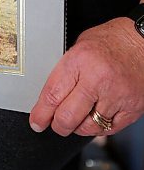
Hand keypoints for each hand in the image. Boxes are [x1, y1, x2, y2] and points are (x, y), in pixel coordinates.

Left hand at [29, 17, 143, 136]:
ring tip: (78, 116)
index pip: (52, 95)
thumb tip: (50, 94)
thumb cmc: (113, 40)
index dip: (41, 113)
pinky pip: (108, 129)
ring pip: (88, 127)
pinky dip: (100, 127)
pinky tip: (97, 116)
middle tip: (55, 123)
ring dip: (78, 127)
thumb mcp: (81, 45)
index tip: (37, 121)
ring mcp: (116, 95)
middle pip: (67, 117)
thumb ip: (66, 69)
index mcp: (80, 60)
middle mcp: (97, 79)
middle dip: (57, 125)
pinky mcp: (131, 108)